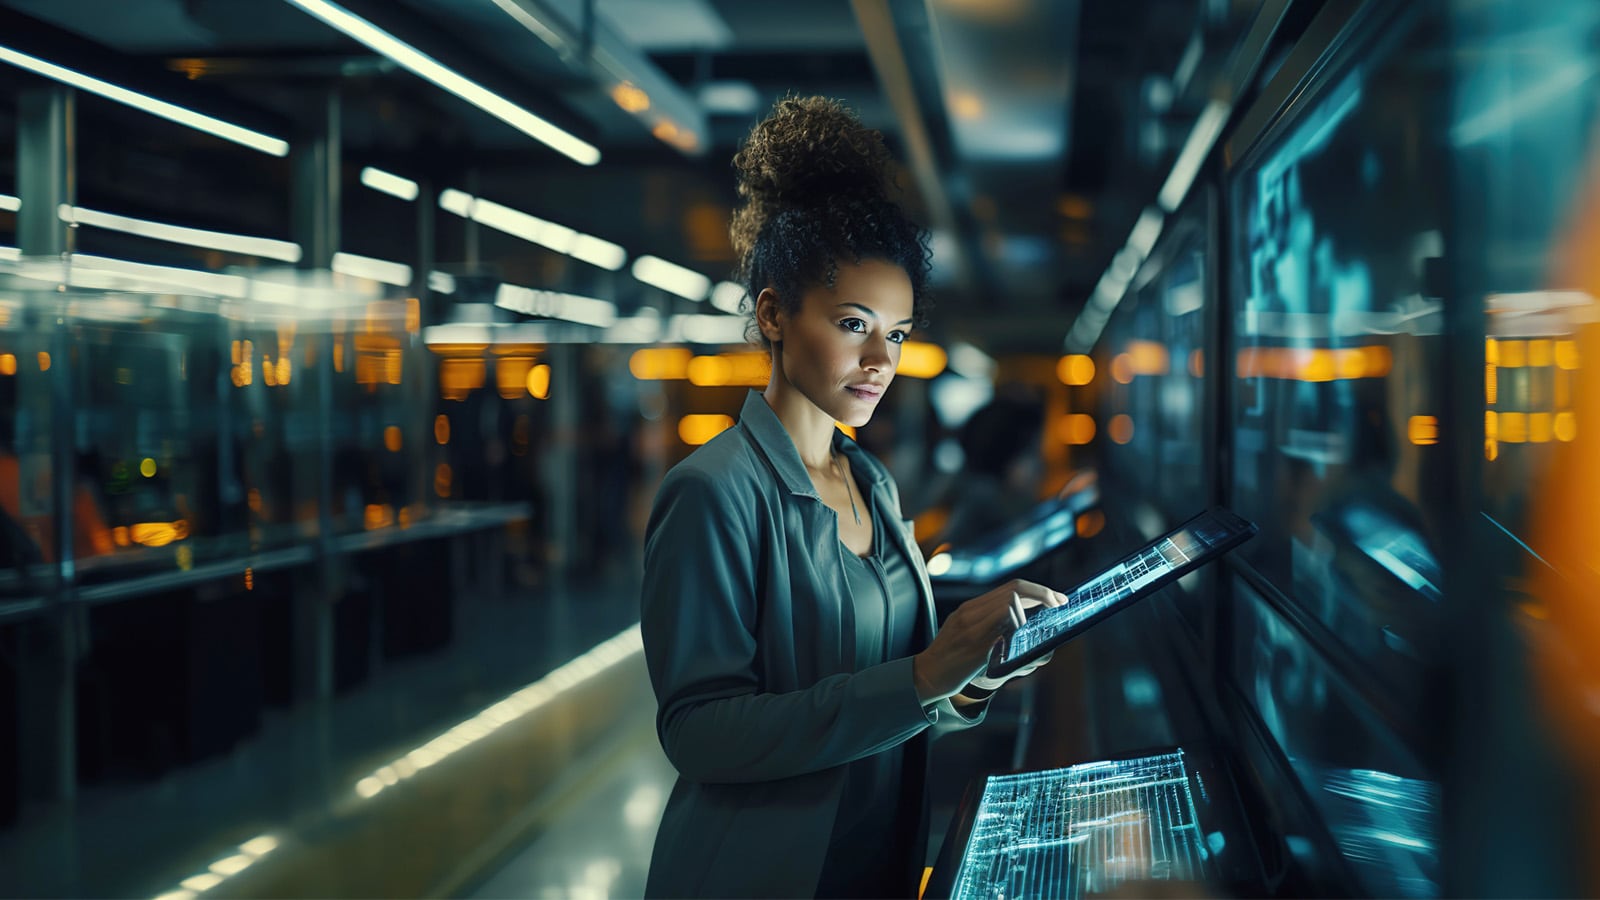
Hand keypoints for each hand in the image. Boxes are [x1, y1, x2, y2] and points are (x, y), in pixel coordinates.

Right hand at [912, 580, 1065, 703]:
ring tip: (1029, 631)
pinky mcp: (974, 647)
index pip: (1011, 587)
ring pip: (1009, 605)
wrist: (926, 676)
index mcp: (970, 608)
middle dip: (1043, 594)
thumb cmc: (951, 659)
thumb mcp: (967, 633)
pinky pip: (1001, 630)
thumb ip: (992, 626)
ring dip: (1028, 616)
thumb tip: (1028, 627)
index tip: (1057, 599)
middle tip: (1059, 604)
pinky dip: (1016, 632)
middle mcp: (970, 613)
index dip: (1038, 590)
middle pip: (1014, 590)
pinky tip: (1017, 643)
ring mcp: (971, 629)